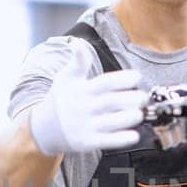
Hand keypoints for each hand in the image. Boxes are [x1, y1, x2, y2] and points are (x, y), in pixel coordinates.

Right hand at [29, 61, 146, 154]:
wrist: (43, 129)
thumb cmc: (60, 100)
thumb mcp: (65, 78)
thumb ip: (77, 62)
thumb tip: (76, 43)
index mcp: (82, 90)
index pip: (104, 83)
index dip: (122, 79)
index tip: (137, 76)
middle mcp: (84, 108)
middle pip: (111, 102)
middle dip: (130, 99)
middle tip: (144, 97)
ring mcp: (86, 126)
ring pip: (111, 123)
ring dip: (128, 118)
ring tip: (140, 114)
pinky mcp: (88, 143)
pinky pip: (107, 142)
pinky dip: (121, 139)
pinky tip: (134, 136)